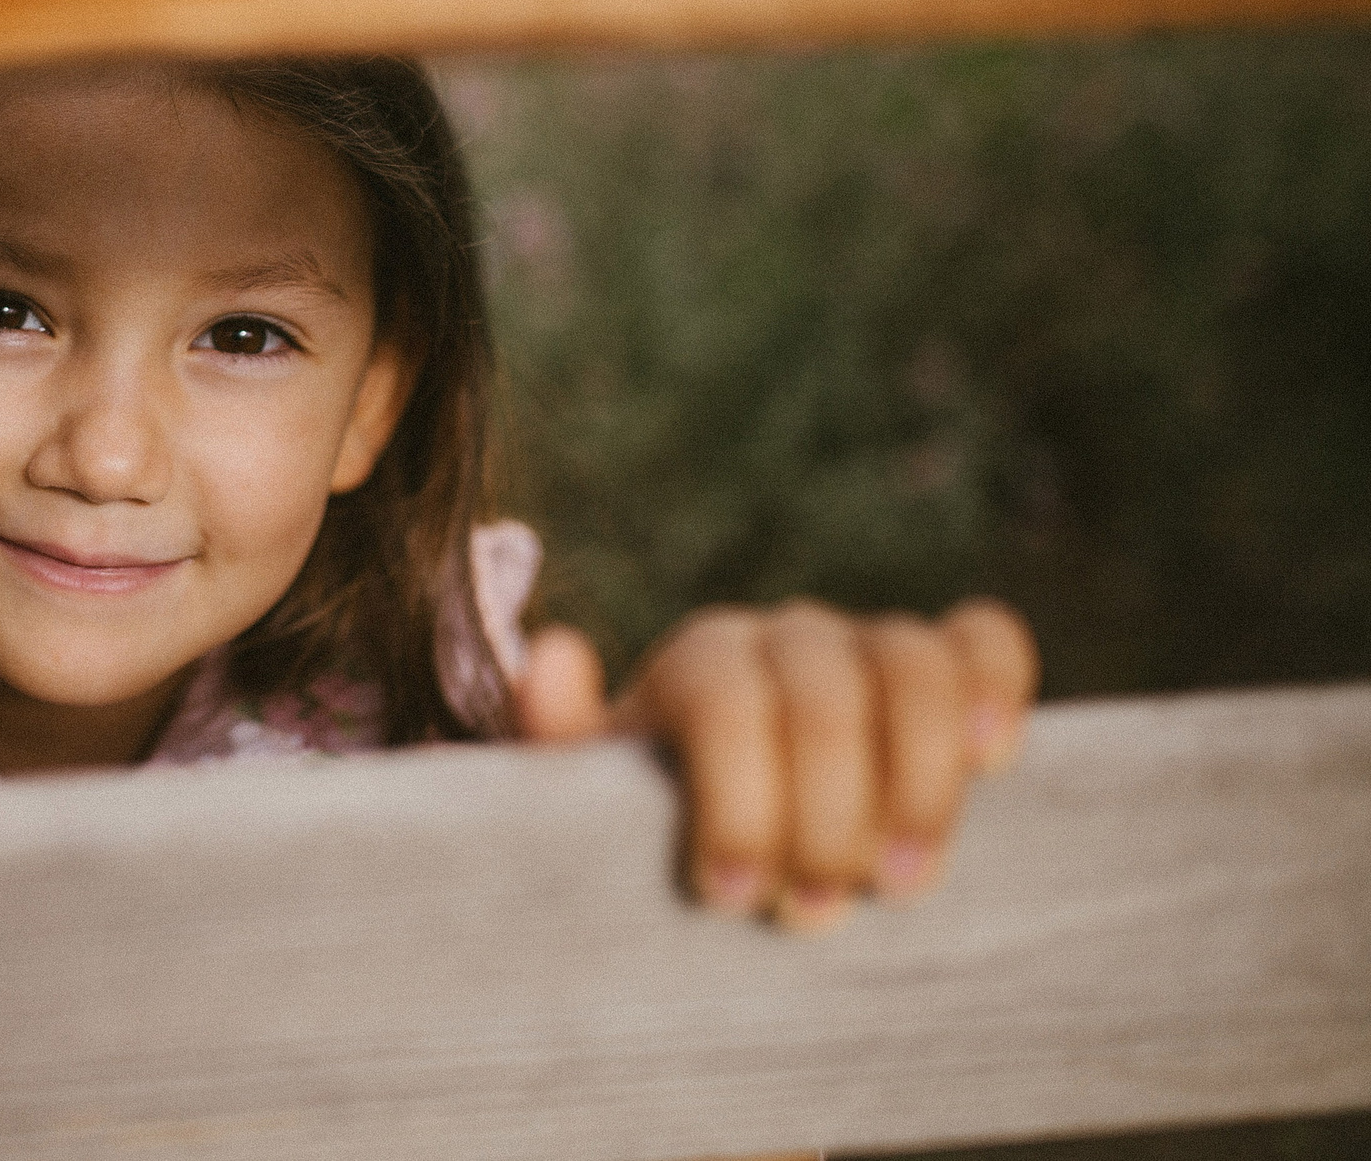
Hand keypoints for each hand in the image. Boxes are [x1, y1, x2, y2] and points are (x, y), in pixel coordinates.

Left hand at [510, 597, 1038, 930]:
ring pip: (912, 667)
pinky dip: (997, 685)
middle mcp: (784, 640)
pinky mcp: (944, 668)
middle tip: (813, 914)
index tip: (731, 896)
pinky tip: (993, 761)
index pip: (727, 701)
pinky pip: (985, 642)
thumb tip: (557, 654)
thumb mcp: (588, 805)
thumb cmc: (655, 835)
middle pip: (825, 698)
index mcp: (700, 666)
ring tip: (904, 884)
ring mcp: (868, 647)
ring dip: (920, 782)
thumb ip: (560, 739)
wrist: (728, 845)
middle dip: (826, 817)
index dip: (739, 800)